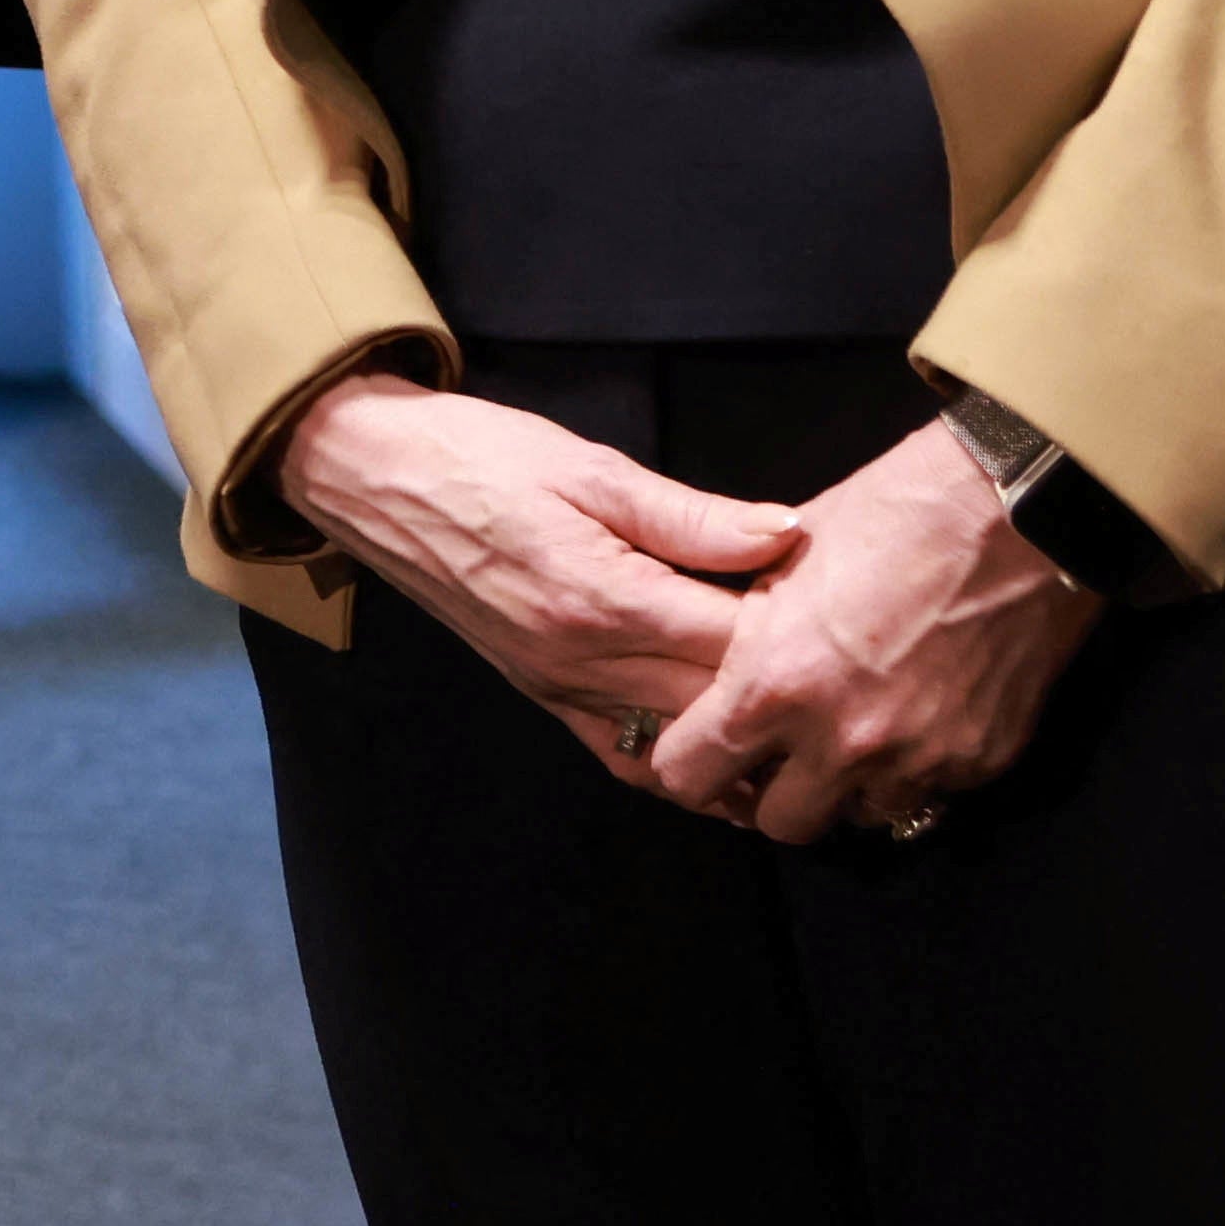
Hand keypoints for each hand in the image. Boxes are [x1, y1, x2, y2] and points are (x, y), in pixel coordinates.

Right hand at [272, 373, 809, 782]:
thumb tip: (788, 535)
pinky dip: (681, 769)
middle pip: (715, 711)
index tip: (851, 620)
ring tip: (805, 737)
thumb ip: (693, 517)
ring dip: (741, 751)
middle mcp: (582, 664)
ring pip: (675, 752)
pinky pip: (623, 758)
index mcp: (604, 599)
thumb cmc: (481, 456)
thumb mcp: (592, 468)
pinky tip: (728, 761)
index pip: (732, 647)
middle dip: (785, 703)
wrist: (374, 480)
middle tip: (849, 682)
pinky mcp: (541, 699)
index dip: (801, 640)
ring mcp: (558, 691)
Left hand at [641, 423, 1097, 845]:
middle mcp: (843, 742)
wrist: (1015, 514)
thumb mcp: (783, 559)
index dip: (689, 762)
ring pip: (861, 816)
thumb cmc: (889, 514)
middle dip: (772, 794)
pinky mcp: (980, 763)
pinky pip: (930, 792)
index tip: (704, 745)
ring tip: (857, 729)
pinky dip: (914, 768)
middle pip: (782, 824)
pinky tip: (919, 714)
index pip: (689, 775)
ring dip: (850, 786)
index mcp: (774, 687)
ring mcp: (918, 761)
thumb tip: (718, 665)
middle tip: (783, 752)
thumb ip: (744, 631)